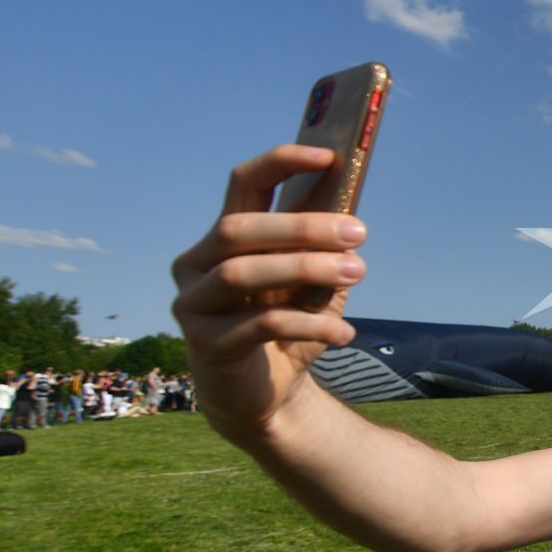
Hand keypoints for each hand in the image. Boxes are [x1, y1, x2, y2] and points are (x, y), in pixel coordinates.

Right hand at [169, 145, 369, 439]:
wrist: (266, 396)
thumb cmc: (287, 328)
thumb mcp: (309, 285)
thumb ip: (321, 251)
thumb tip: (352, 216)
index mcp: (223, 237)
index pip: (243, 183)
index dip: (281, 162)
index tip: (329, 155)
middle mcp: (196, 264)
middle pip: (239, 229)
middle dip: (302, 227)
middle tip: (359, 233)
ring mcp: (192, 304)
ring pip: (242, 274)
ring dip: (306, 269)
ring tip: (357, 273)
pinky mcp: (204, 344)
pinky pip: (259, 325)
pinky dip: (309, 324)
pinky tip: (344, 333)